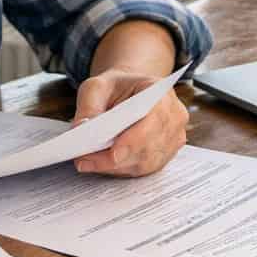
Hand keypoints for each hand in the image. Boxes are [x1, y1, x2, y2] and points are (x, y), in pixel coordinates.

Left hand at [71, 68, 188, 176]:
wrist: (130, 91)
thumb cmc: (116, 87)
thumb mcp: (96, 86)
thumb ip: (88, 105)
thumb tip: (81, 128)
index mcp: (161, 92)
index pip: (154, 119)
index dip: (135, 139)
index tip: (113, 154)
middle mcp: (174, 116)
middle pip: (149, 146)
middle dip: (115, 158)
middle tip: (85, 159)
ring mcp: (173, 138)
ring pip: (146, 162)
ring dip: (115, 167)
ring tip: (88, 162)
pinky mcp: (166, 154)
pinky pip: (144, 169)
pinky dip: (121, 170)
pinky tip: (101, 165)